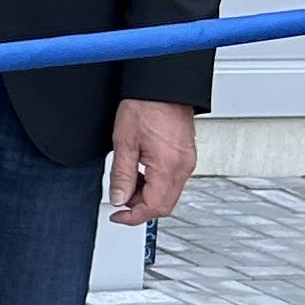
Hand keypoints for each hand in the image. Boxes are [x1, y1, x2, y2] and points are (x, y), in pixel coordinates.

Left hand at [110, 98, 195, 224]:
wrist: (163, 87)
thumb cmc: (145, 107)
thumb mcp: (124, 143)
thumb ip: (121, 175)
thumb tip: (118, 198)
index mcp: (168, 167)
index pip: (154, 207)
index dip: (133, 217)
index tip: (117, 216)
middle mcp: (183, 167)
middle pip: (164, 204)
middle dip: (140, 208)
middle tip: (119, 200)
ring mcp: (188, 162)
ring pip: (169, 193)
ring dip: (147, 195)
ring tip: (126, 183)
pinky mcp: (186, 155)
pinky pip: (173, 179)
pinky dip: (155, 183)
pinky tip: (140, 173)